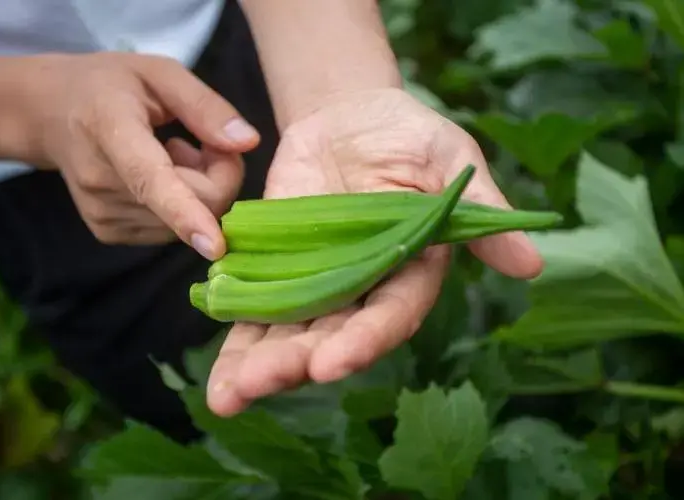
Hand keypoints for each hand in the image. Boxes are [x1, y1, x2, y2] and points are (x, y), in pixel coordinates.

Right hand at [34, 52, 259, 255]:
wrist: (50, 113)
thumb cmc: (111, 86)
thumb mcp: (160, 73)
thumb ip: (205, 106)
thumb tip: (248, 143)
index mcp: (111, 130)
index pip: (151, 179)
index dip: (186, 212)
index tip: (213, 244)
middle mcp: (101, 180)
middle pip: (194, 202)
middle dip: (219, 174)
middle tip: (201, 141)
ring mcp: (102, 213)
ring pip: (188, 220)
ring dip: (199, 189)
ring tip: (171, 153)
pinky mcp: (109, 232)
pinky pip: (173, 229)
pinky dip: (182, 205)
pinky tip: (160, 175)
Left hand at [206, 88, 543, 415]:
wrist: (354, 119)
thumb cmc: (414, 139)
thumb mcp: (451, 163)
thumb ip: (480, 212)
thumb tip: (531, 262)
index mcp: (409, 273)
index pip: (388, 315)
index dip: (363, 340)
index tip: (331, 362)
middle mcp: (361, 290)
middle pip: (329, 336)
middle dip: (293, 362)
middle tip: (257, 386)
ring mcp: (317, 281)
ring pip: (288, 332)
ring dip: (256, 364)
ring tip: (225, 397)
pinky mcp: (278, 265)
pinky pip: (255, 303)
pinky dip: (235, 331)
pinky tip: (215, 368)